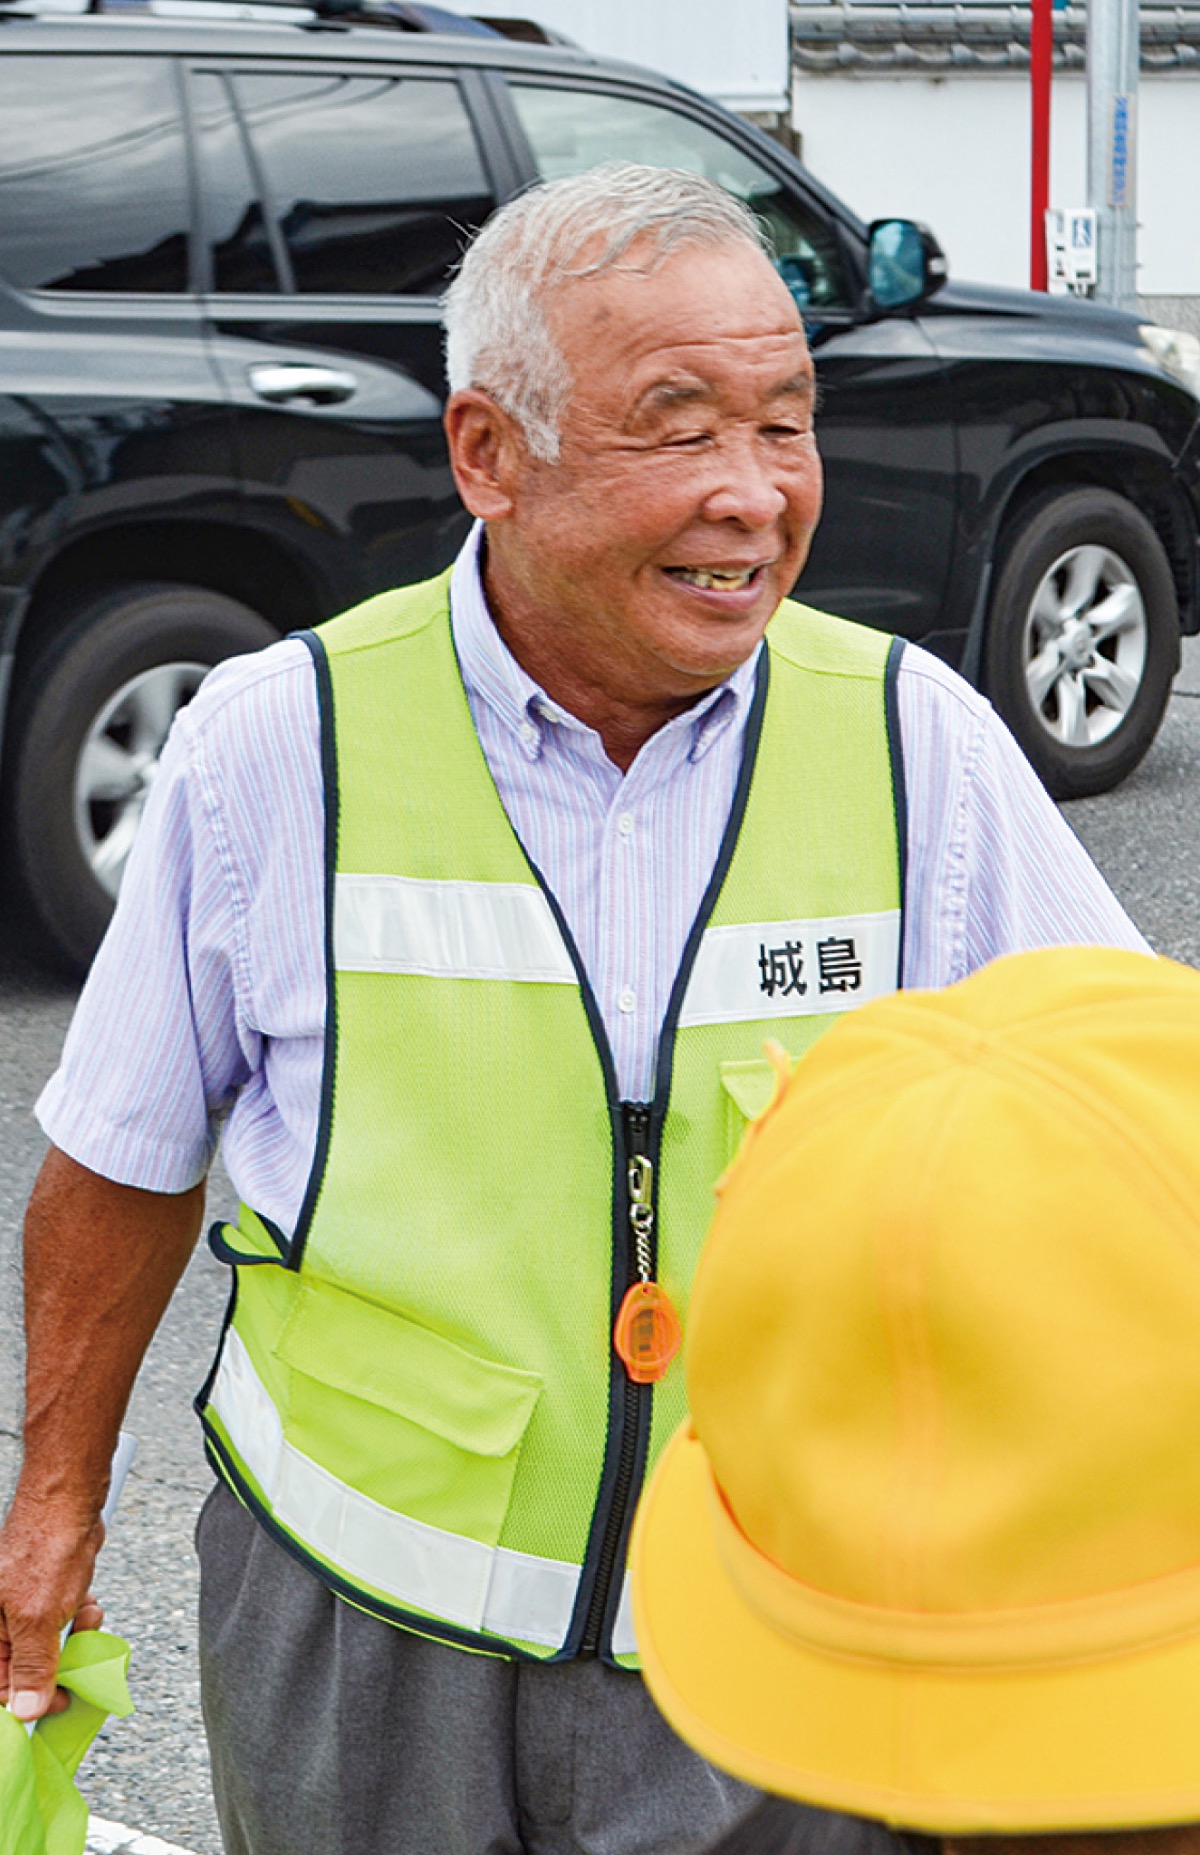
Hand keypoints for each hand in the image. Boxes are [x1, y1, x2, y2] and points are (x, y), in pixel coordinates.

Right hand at [0, 1494, 104, 1721]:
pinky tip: (88, 1603)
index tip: (60, 1700)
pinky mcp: (41, 1590)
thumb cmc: (46, 1550)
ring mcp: (19, 1603)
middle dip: (57, 1662)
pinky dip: (77, 1615)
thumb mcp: (38, 1619)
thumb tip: (25, 1711)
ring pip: (47, 1642)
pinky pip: (58, 1618)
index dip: (28, 1700)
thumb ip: (32, 1667)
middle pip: (24, 1666)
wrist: (68, 1500)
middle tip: (80, 1659)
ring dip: (72, 1637)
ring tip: (87, 1618)